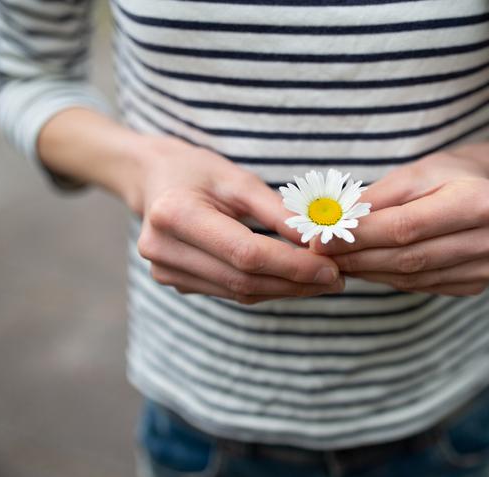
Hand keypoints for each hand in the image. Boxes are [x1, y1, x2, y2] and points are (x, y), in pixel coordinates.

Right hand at [130, 136, 342, 303]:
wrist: (151, 180)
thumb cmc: (196, 171)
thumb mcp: (237, 179)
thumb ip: (278, 211)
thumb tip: (320, 239)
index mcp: (175, 215)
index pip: (246, 253)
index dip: (292, 265)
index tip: (332, 268)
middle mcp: (163, 250)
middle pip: (244, 280)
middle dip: (295, 283)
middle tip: (337, 280)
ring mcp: (165, 272)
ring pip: (239, 293)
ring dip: (285, 290)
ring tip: (322, 282)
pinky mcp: (175, 282)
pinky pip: (230, 292)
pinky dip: (265, 288)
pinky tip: (292, 281)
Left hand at [310, 152, 488, 295]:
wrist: (486, 191)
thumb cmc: (446, 176)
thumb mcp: (412, 173)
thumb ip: (375, 200)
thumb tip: (331, 223)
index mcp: (483, 201)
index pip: (407, 226)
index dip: (361, 236)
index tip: (322, 239)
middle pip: (410, 257)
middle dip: (359, 257)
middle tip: (322, 255)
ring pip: (413, 277)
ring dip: (369, 272)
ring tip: (338, 261)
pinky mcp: (478, 284)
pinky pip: (422, 286)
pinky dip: (389, 279)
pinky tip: (367, 268)